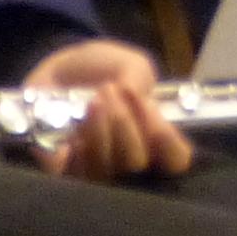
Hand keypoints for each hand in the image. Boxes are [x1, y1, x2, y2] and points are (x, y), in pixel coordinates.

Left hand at [25, 38, 192, 182]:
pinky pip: (68, 172)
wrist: (59, 71)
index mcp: (154, 136)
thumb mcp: (131, 63)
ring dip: (98, 131)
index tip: (148, 104)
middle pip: (136, 162)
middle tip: (109, 89)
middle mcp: (128, 157)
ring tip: (92, 100)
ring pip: (103, 168)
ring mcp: (95, 167)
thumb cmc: (104, 70)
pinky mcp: (62, 170)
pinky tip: (70, 127)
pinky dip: (69, 150)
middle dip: (124, 124)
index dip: (167, 140)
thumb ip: (138, 77)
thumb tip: (129, 93)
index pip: (176, 160)